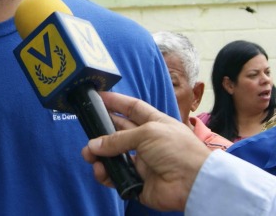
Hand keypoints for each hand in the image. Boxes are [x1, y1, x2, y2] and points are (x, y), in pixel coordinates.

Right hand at [81, 92, 210, 211]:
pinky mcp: (138, 182)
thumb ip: (118, 139)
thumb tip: (93, 145)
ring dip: (99, 154)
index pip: (132, 108)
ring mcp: (142, 162)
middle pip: (119, 132)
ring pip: (114, 156)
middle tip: (86, 130)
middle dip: (101, 131)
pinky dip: (106, 174)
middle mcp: (147, 141)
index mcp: (154, 123)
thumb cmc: (176, 149)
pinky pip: (117, 177)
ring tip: (88, 155)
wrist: (194, 183)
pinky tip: (101, 171)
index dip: (116, 102)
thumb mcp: (147, 133)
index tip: (98, 97)